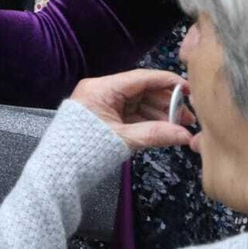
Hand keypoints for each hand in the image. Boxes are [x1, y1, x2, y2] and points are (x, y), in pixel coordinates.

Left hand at [70, 69, 194, 152]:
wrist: (59, 170)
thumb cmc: (84, 151)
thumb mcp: (124, 140)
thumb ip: (155, 134)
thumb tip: (185, 135)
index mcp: (101, 89)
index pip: (140, 78)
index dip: (167, 82)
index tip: (189, 89)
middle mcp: (102, 91)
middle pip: (141, 90)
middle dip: (166, 103)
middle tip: (188, 117)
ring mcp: (103, 105)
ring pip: (138, 103)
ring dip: (159, 114)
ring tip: (180, 127)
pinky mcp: (105, 118)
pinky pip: (131, 114)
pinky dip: (148, 121)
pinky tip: (165, 130)